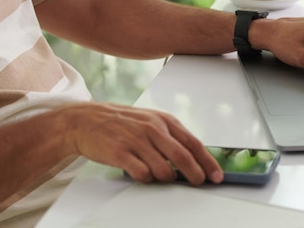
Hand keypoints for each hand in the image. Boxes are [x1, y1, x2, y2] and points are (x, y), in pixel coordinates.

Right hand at [62, 103, 223, 184]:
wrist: (87, 119)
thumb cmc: (123, 122)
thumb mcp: (151, 121)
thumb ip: (171, 136)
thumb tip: (195, 158)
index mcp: (163, 120)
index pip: (193, 143)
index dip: (208, 161)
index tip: (216, 175)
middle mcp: (152, 129)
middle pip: (182, 157)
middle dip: (195, 174)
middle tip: (199, 183)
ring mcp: (136, 140)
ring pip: (163, 169)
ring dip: (166, 178)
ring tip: (159, 175)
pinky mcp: (120, 152)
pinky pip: (142, 173)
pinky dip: (146, 178)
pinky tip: (141, 173)